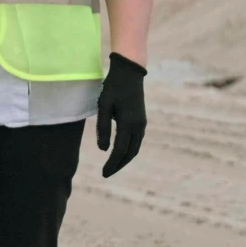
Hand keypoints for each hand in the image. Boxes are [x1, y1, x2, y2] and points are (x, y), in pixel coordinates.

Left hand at [96, 52, 146, 176]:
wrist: (130, 72)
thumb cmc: (113, 87)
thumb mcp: (103, 106)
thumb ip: (103, 128)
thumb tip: (103, 150)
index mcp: (128, 124)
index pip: (119, 151)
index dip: (111, 164)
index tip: (103, 174)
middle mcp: (138, 126)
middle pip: (129, 153)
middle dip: (118, 165)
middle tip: (106, 174)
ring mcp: (142, 124)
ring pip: (135, 149)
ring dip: (124, 159)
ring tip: (113, 166)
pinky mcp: (141, 120)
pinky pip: (137, 141)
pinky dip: (129, 151)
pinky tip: (121, 153)